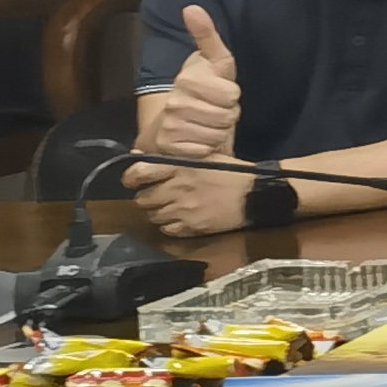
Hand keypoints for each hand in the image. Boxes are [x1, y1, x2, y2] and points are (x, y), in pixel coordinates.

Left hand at [130, 151, 265, 239]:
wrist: (256, 196)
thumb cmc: (232, 172)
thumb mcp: (205, 157)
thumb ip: (173, 158)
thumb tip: (138, 157)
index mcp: (179, 168)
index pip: (139, 174)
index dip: (131, 179)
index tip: (133, 181)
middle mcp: (176, 189)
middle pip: (142, 200)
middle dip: (147, 198)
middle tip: (158, 196)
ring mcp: (182, 210)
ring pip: (153, 216)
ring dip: (159, 212)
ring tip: (171, 208)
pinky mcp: (190, 228)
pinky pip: (166, 230)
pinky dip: (170, 225)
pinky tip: (181, 218)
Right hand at [151, 5, 240, 161]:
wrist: (171, 122)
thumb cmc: (201, 89)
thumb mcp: (213, 61)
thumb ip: (207, 35)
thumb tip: (192, 7)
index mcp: (188, 80)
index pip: (231, 94)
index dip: (232, 97)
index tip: (221, 94)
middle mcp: (175, 101)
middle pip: (227, 115)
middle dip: (226, 115)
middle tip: (214, 111)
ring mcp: (170, 125)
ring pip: (217, 134)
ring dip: (217, 132)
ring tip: (206, 124)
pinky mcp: (169, 146)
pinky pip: (204, 150)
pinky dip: (206, 148)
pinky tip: (197, 139)